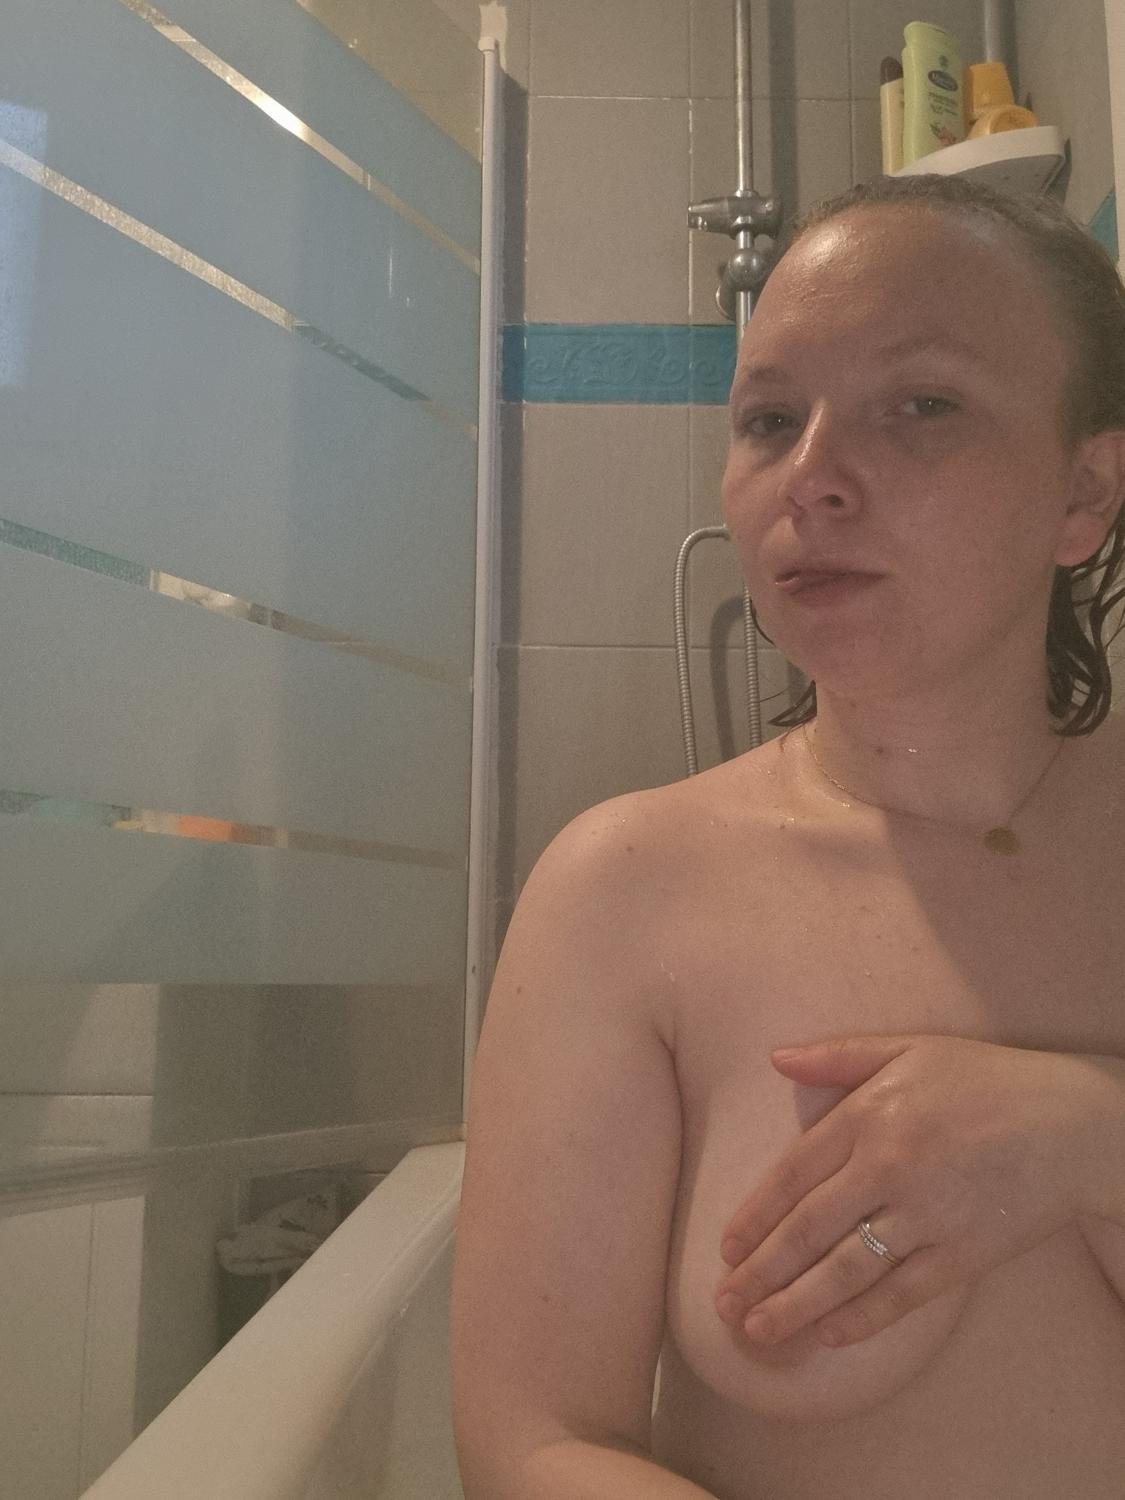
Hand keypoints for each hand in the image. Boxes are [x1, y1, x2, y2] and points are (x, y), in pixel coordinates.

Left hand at [714, 1034, 1109, 1347]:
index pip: (793, 1174)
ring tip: (760, 1332)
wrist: (1074, 1122)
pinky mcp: (965, 1253)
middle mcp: (890, 1167)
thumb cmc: (986, 1080)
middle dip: (762, 1272)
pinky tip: (829, 1335)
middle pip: (809, 1229)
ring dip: (798, 1305)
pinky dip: (865, 1318)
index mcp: (869, 1116)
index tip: (726, 1249)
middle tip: (725, 1306)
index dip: (755, 1216)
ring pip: (848, 1269)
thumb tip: (775, 1057)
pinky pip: (904, 1293)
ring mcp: (928, 1215)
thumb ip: (837, 1056)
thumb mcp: (909, 1049)